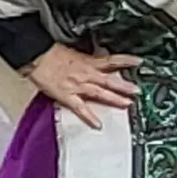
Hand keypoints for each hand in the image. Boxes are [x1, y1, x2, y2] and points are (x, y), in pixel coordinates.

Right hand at [24, 45, 138, 128]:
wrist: (37, 57)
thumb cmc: (51, 53)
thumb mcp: (72, 52)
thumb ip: (84, 59)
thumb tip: (92, 59)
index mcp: (87, 62)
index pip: (111, 60)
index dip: (126, 60)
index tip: (139, 62)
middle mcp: (86, 74)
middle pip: (109, 80)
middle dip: (125, 86)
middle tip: (138, 91)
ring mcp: (78, 86)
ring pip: (100, 93)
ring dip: (115, 98)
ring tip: (127, 104)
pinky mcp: (68, 96)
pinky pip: (81, 108)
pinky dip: (89, 117)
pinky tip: (98, 125)